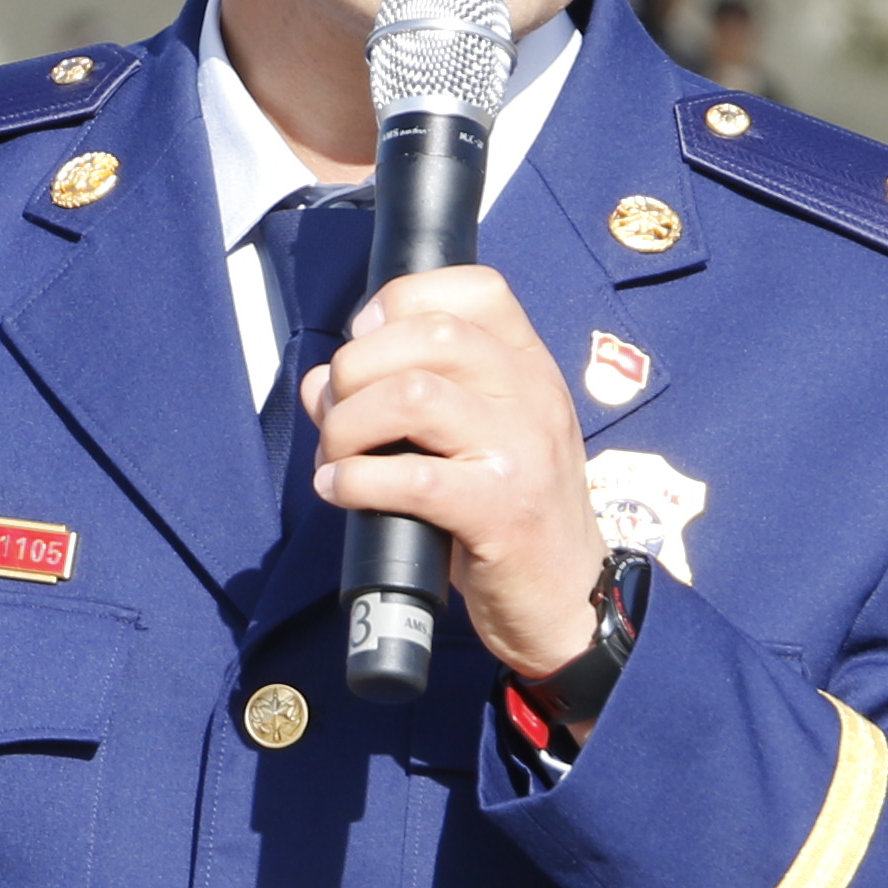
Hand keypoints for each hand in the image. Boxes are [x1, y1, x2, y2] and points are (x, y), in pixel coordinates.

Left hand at [301, 265, 611, 687]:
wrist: (568, 598)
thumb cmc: (509, 513)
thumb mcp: (473, 438)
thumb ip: (402, 397)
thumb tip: (319, 383)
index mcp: (529, 367)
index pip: (475, 288)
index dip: (401, 301)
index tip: (366, 341)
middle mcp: (532, 396)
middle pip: (429, 335)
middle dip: (358, 367)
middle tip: (338, 412)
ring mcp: (522, 451)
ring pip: (412, 396)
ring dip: (349, 424)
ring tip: (337, 455)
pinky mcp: (501, 511)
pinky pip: (410, 477)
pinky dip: (354, 480)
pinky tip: (341, 491)